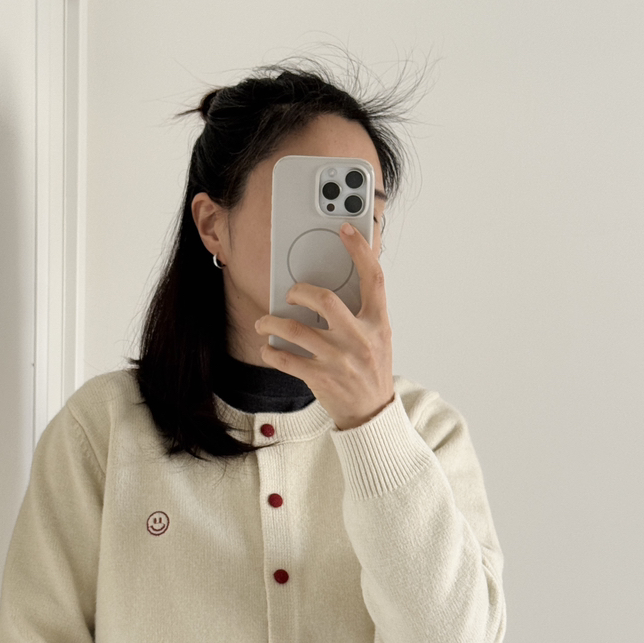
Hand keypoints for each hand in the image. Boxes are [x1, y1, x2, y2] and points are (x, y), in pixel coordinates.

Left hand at [254, 222, 394, 430]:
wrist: (372, 413)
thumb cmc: (371, 371)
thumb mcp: (379, 338)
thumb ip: (362, 312)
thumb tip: (333, 288)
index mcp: (377, 323)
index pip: (374, 279)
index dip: (360, 250)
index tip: (345, 230)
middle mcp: (360, 339)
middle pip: (325, 300)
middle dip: (299, 292)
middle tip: (290, 295)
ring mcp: (339, 360)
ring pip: (296, 330)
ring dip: (272, 323)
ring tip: (265, 323)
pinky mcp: (321, 378)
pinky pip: (286, 359)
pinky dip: (271, 351)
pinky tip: (268, 348)